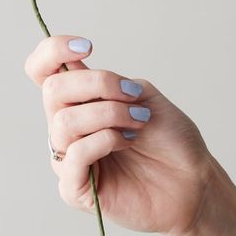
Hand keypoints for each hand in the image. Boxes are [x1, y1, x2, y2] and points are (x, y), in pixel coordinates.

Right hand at [24, 35, 218, 235]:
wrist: (193, 181)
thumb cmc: (170, 140)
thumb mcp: (143, 96)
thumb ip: (109, 84)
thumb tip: (78, 76)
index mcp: (79, 102)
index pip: (43, 70)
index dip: (53, 51)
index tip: (87, 46)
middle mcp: (68, 128)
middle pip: (53, 90)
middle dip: (98, 84)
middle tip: (134, 97)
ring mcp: (68, 159)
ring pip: (65, 122)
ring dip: (109, 114)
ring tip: (139, 122)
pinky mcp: (75, 189)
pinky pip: (74, 156)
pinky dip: (103, 140)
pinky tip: (126, 141)